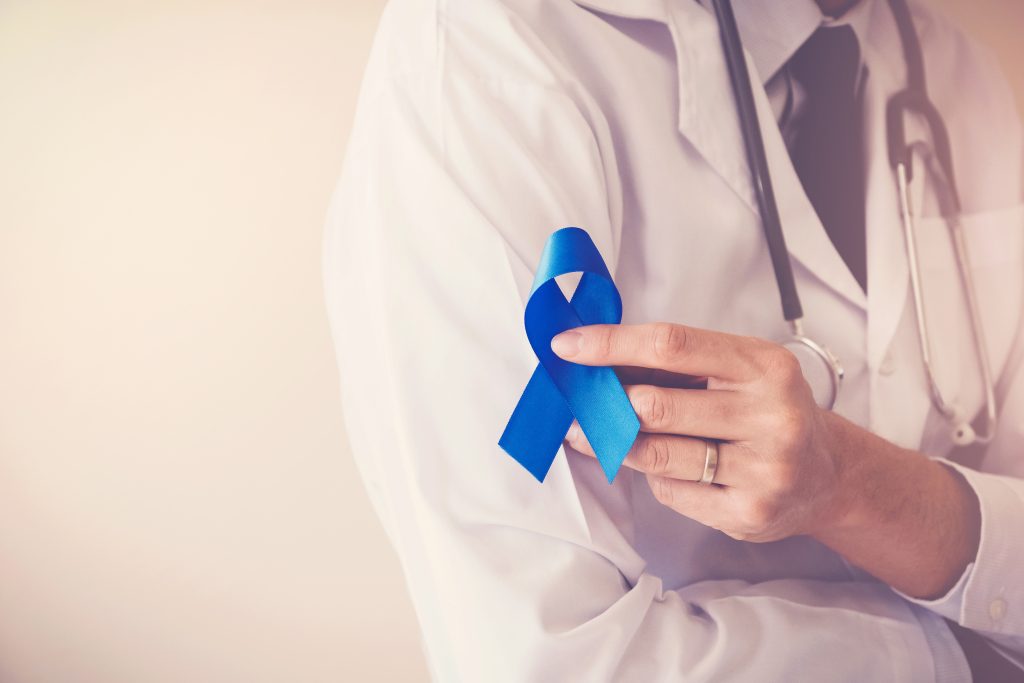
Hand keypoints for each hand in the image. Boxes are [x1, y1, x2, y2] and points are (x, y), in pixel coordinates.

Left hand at [553, 322, 851, 542]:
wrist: (828, 475)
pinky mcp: (749, 511)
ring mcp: (763, 468)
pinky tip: (657, 465)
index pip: (672, 345)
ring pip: (657, 453)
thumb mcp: (739, 371)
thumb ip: (678, 365)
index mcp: (764, 366)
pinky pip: (672, 491)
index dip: (611, 344)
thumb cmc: (767, 411)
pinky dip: (654, 476)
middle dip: (607, 403)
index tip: (569, 346)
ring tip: (589, 432)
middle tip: (577, 400)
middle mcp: (771, 415)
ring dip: (613, 442)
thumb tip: (597, 360)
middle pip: (657, 404)